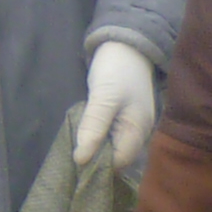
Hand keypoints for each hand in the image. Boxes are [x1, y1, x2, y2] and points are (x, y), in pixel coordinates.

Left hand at [75, 42, 158, 177]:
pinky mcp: (123, 120)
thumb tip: (81, 160)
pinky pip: (110, 137)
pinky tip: (86, 135)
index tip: (76, 163)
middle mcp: (139, 133)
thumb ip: (93, 128)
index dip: (99, 166)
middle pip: (117, 158)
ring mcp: (132, 126)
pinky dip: (98, 138)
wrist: (125, 46)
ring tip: (77, 145)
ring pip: (112, 148)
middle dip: (97, 159)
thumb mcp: (103, 98)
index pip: (119, 163)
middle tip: (73, 155)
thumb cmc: (116, 70)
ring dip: (96, 148)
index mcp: (138, 131)